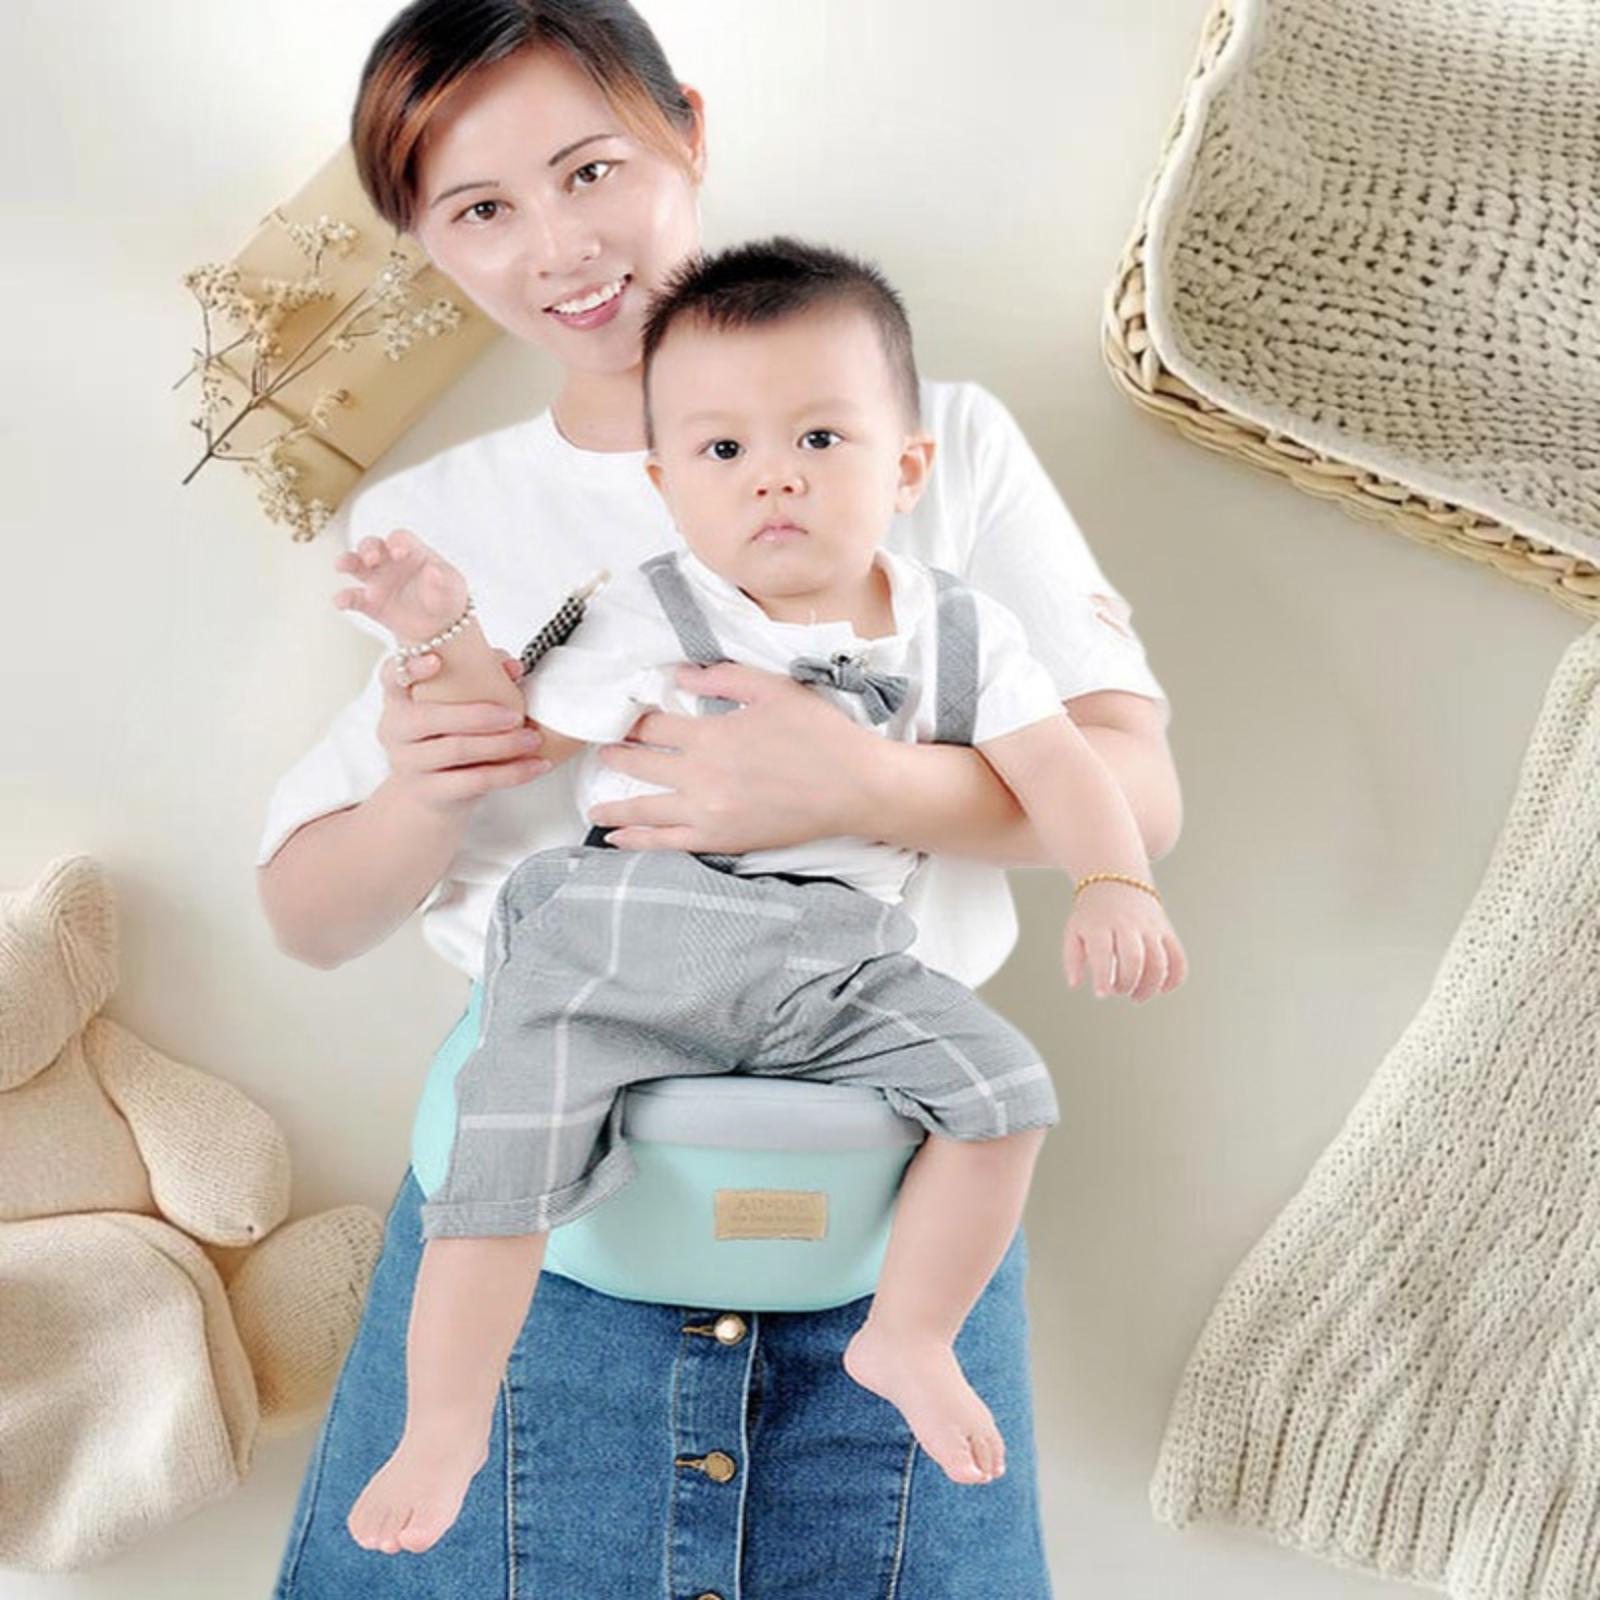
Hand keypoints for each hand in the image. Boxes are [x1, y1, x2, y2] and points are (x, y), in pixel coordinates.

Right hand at [333, 529, 468, 645]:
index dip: (397, 542)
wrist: (441, 627)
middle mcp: (390, 562)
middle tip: (372, 559)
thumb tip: (433, 570)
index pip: (400, 538)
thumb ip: (442, 579)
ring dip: (347, 562)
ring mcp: (378, 581)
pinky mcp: (370, 603)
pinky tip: (341, 601)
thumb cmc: (447, 597)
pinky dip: (344, 598)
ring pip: (356, 565)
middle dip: (368, 548)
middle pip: (372, 545)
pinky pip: (353, 598)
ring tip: (342, 566)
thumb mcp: (451, 588)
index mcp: (412, 552)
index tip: (399, 551)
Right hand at [377, 648, 549, 814]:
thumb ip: (483, 676)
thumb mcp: (457, 704)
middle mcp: (395, 731)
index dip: (410, 666)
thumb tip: (513, 666)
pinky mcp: (431, 792)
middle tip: (515, 715)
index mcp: (399, 700)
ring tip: (532, 739)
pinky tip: (538, 765)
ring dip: (501, 744)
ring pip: (456, 751)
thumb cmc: (448, 735)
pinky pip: (475, 781)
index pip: (392, 676)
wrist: (431, 793)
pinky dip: (511, 773)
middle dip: (477, 715)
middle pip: (429, 718)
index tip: (436, 659)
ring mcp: (408, 764)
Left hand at [586, 661, 881, 852]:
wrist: (854, 787)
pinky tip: (619, 840)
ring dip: (614, 806)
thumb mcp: (773, 689)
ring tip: (593, 808)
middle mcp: (700, 775)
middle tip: (601, 754)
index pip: (654, 725)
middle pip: (641, 764)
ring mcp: (707, 811)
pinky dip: (638, 841)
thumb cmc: (818, 734)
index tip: (622, 717)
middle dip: (617, 757)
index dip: (634, 719)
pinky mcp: (720, 839)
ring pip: (646, 808)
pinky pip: (667, 843)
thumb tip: (679, 672)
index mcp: (711, 734)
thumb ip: (722, 677)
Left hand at [1063, 880, 1186, 1002]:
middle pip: (1134, 958)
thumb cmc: (1092, 913)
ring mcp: (1150, 927)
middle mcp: (1127, 924)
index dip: (1103, 976)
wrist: (1116, 878)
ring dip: (1150, 986)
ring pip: (1159, 961)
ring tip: (1136, 996)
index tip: (1102, 994)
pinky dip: (1175, 978)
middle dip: (1128, 983)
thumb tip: (1075, 984)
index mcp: (1101, 925)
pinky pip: (1178, 957)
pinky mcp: (1166, 930)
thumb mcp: (1074, 930)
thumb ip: (1072, 959)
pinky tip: (1161, 989)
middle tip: (1119, 991)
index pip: (1102, 952)